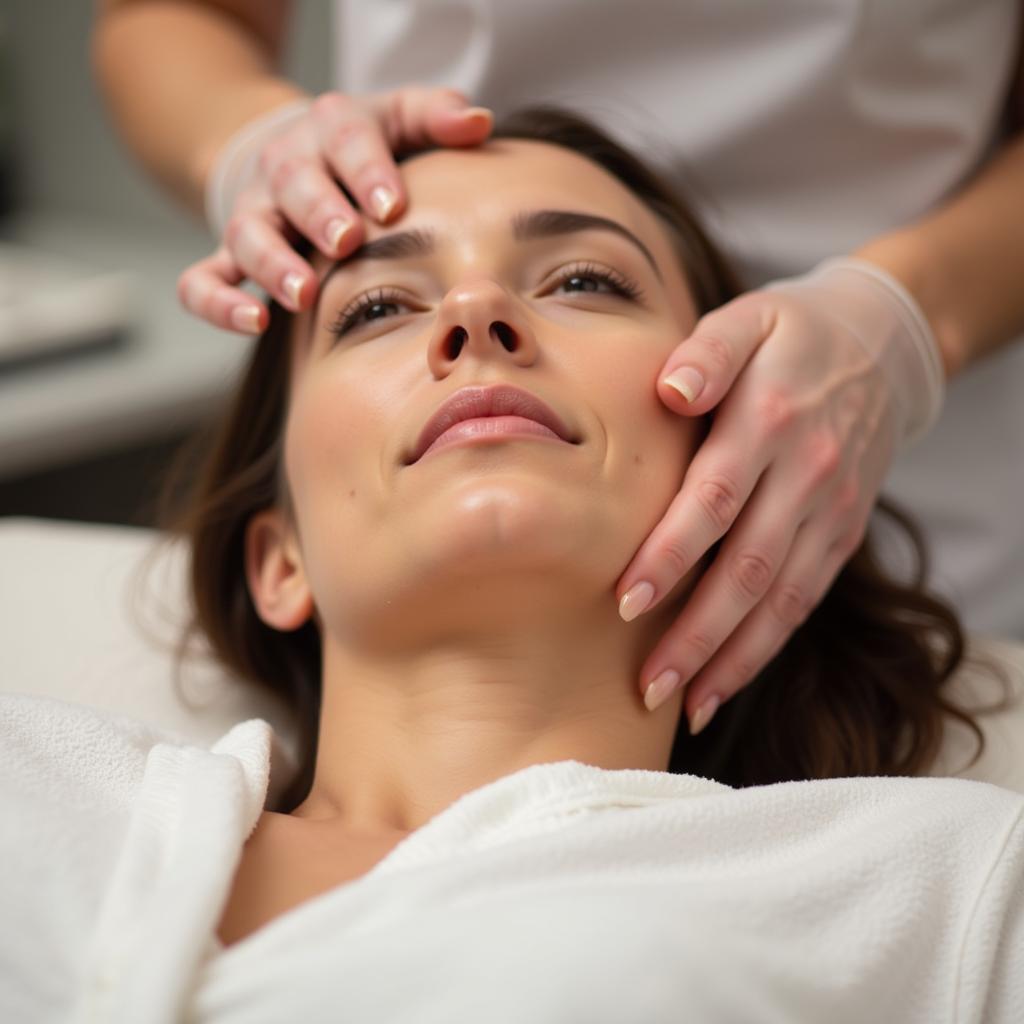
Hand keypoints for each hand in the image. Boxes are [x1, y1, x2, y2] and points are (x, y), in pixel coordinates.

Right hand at [177, 86, 492, 333]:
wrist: (298, 159)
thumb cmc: (365, 149)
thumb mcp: (399, 120)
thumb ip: (438, 116)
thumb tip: (479, 123)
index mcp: (331, 130)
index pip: (347, 140)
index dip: (366, 171)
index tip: (392, 207)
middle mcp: (285, 168)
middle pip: (293, 185)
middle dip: (318, 213)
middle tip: (346, 242)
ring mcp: (254, 215)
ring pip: (247, 233)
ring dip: (272, 263)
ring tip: (302, 294)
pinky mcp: (229, 256)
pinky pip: (203, 280)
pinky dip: (219, 302)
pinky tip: (254, 323)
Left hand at [616, 258, 945, 733]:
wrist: (881, 348)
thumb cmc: (787, 335)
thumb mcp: (746, 318)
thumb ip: (707, 352)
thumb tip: (670, 391)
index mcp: (770, 419)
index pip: (715, 499)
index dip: (671, 554)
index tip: (625, 601)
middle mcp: (807, 473)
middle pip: (748, 567)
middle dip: (696, 632)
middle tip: (646, 684)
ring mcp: (830, 510)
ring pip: (780, 599)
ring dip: (730, 657)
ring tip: (681, 704)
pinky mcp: (841, 534)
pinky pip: (803, 601)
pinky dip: (765, 647)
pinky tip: (724, 681)